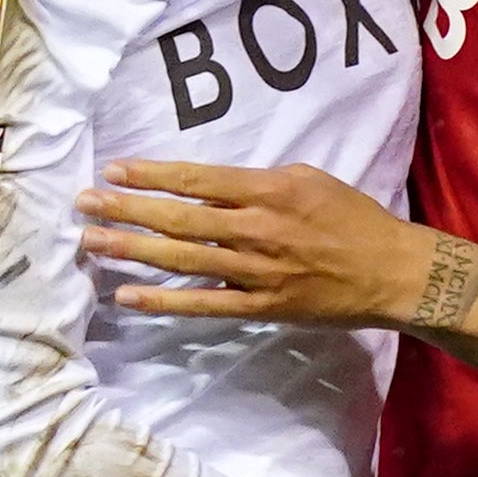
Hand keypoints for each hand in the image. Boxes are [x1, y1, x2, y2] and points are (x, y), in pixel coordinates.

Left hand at [80, 161, 418, 324]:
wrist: (393, 273)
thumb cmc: (354, 219)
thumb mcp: (310, 179)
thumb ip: (259, 181)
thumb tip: (212, 185)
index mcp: (269, 190)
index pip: (196, 179)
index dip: (151, 175)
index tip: (114, 170)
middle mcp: (257, 228)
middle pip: (178, 218)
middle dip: (126, 210)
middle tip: (84, 203)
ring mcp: (256, 271)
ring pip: (182, 259)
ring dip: (132, 250)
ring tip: (90, 243)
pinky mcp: (261, 306)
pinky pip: (204, 304)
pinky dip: (164, 301)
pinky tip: (127, 295)